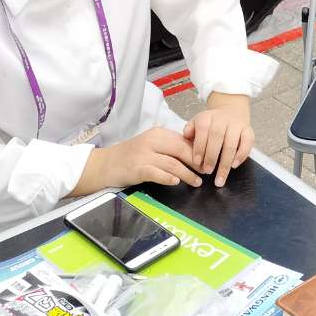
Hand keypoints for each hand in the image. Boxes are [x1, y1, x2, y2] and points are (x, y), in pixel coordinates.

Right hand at [72, 127, 201, 195]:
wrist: (105, 164)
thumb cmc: (131, 156)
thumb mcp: (152, 146)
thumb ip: (170, 148)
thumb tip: (196, 154)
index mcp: (158, 133)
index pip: (184, 140)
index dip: (199, 151)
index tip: (209, 161)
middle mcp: (152, 141)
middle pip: (181, 150)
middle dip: (197, 162)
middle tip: (207, 172)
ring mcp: (144, 154)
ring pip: (172, 163)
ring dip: (187, 174)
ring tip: (197, 182)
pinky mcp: (137, 168)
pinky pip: (157, 172)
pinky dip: (168, 177)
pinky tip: (176, 182)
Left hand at [184, 92, 253, 186]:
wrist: (231, 112)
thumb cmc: (210, 125)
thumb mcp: (197, 123)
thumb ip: (189, 130)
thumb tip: (186, 136)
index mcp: (207, 117)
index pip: (203, 129)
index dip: (199, 146)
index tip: (196, 162)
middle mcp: (222, 119)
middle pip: (217, 136)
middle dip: (211, 156)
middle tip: (207, 171)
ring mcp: (237, 124)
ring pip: (231, 143)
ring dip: (225, 162)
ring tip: (220, 177)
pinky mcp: (248, 130)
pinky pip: (247, 142)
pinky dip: (241, 155)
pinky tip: (234, 165)